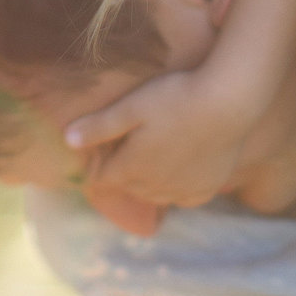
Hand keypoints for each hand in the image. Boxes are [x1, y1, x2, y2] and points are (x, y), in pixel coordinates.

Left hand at [68, 67, 252, 213]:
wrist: (229, 102)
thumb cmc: (175, 98)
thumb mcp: (131, 106)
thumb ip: (98, 126)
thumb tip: (67, 139)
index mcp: (131, 169)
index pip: (103, 180)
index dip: (98, 168)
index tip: (98, 156)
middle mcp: (154, 188)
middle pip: (128, 187)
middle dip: (123, 173)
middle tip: (127, 150)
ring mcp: (182, 191)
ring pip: (155, 195)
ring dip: (148, 181)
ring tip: (152, 158)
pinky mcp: (207, 189)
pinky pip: (182, 197)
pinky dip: (176, 187)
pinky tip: (179, 169)